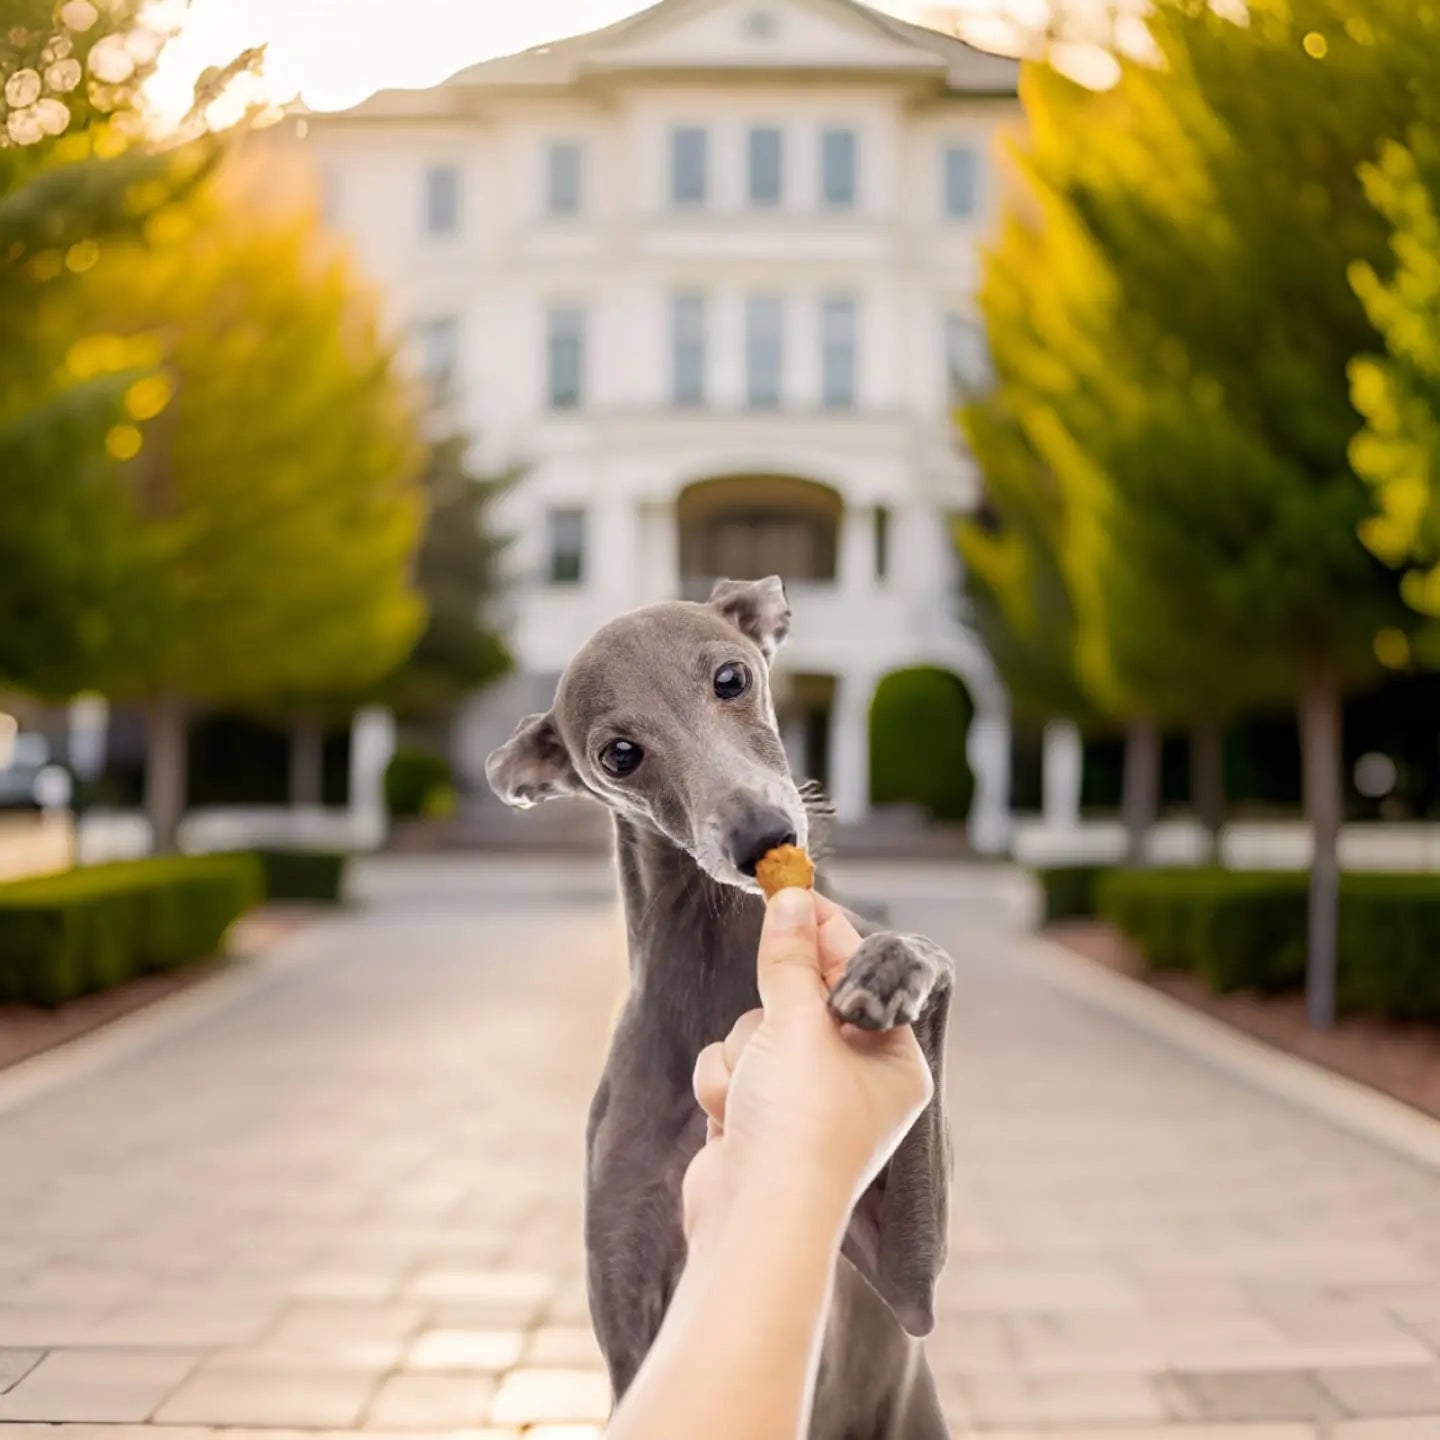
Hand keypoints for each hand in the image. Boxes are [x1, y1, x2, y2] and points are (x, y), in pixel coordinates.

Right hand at [682, 888, 933, 1242]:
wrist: (754, 1221)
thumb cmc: (800, 1122)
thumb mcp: (797, 1023)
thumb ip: (791, 958)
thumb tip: (794, 898)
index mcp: (892, 1060)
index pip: (857, 977)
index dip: (826, 935)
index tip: (795, 892)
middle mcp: (854, 1082)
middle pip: (801, 1002)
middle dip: (773, 1015)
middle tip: (773, 1003)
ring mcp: (804, 1104)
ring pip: (757, 1033)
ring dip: (744, 1055)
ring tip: (752, 1091)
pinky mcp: (759, 1121)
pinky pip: (734, 1068)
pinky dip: (726, 1086)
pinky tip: (731, 1117)